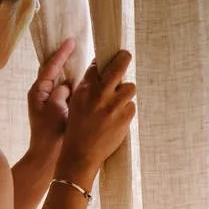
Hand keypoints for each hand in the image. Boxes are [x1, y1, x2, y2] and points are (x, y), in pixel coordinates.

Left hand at [27, 39, 75, 156]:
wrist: (48, 156)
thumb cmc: (50, 134)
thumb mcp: (56, 110)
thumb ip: (61, 93)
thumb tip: (67, 86)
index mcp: (38, 92)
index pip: (49, 67)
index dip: (61, 53)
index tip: (71, 41)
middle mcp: (42, 94)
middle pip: (54, 70)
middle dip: (66, 58)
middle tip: (78, 45)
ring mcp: (49, 101)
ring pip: (62, 80)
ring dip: (73, 72)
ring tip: (86, 60)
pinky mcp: (58, 109)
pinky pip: (68, 92)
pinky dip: (77, 85)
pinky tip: (88, 80)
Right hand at [59, 49, 136, 185]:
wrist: (81, 154)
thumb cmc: (77, 129)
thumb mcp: (76, 105)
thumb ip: (88, 90)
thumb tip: (101, 74)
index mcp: (85, 90)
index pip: (97, 66)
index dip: (103, 61)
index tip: (108, 57)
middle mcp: (100, 94)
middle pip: (118, 66)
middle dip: (123, 58)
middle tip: (125, 55)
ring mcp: (114, 105)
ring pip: (130, 87)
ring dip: (126, 92)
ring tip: (118, 102)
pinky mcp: (125, 117)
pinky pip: (131, 106)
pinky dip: (126, 111)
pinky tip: (117, 119)